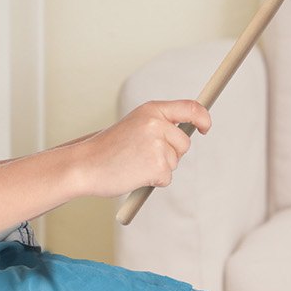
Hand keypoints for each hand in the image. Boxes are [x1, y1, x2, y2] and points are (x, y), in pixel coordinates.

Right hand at [77, 99, 211, 197]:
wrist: (85, 165)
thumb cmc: (108, 149)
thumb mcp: (135, 126)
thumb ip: (159, 125)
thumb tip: (188, 131)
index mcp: (151, 110)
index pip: (190, 108)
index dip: (203, 118)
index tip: (206, 127)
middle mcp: (156, 123)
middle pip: (185, 142)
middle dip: (172, 153)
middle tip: (144, 155)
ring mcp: (157, 144)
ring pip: (175, 161)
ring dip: (159, 168)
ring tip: (134, 164)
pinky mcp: (156, 165)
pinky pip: (167, 178)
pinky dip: (154, 181)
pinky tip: (135, 174)